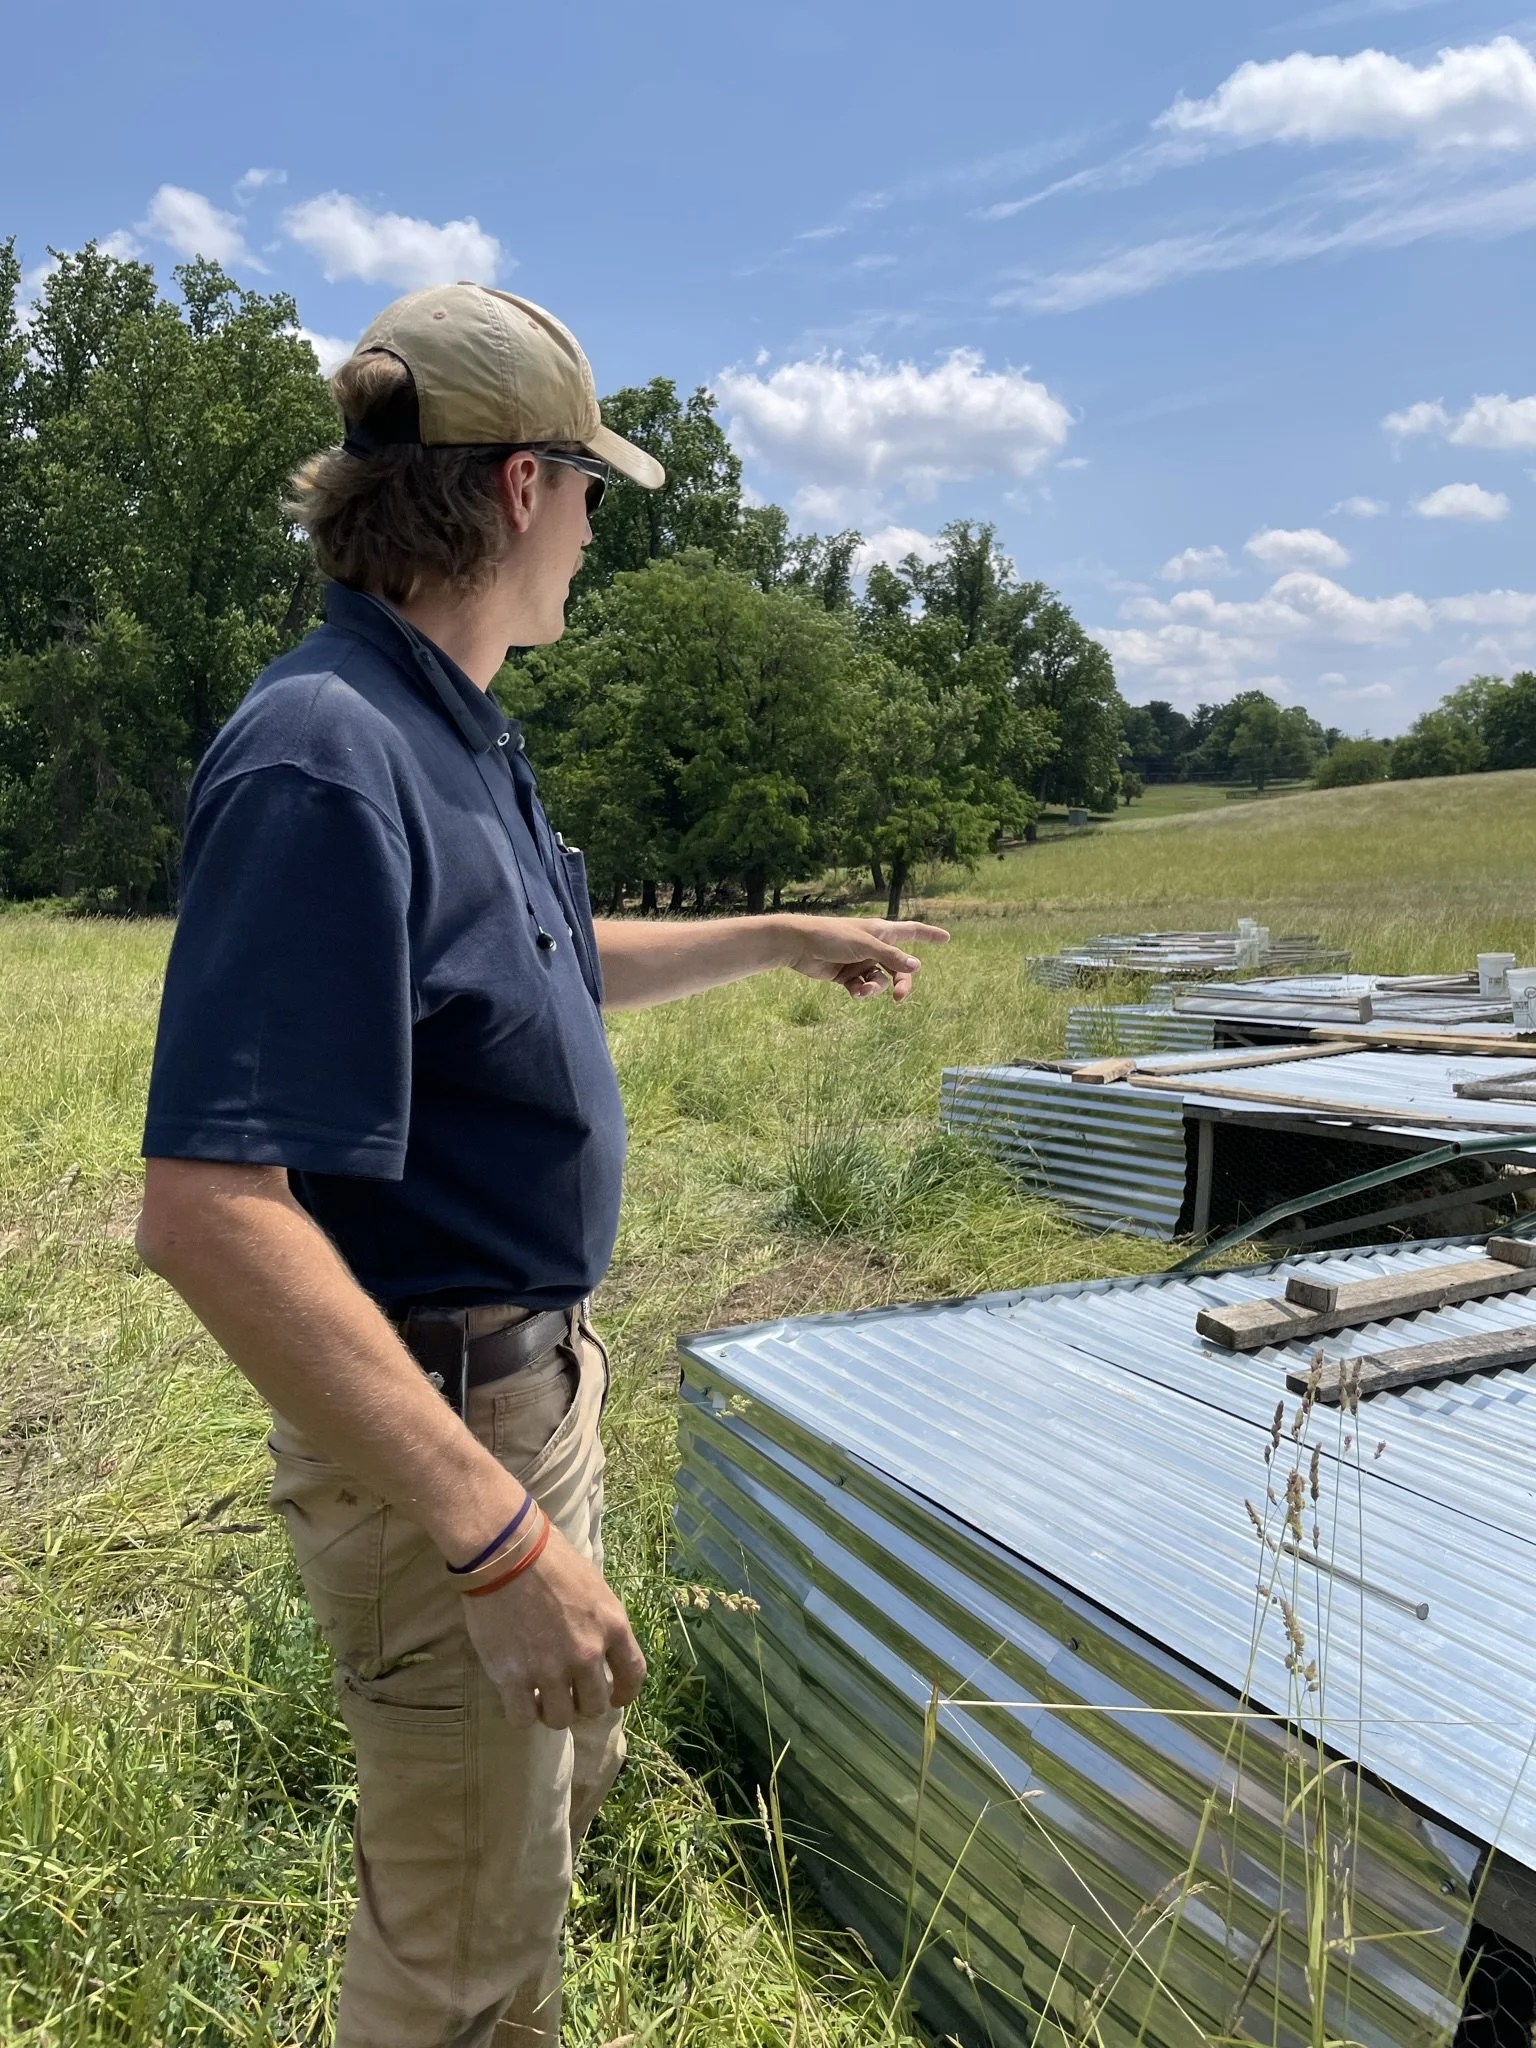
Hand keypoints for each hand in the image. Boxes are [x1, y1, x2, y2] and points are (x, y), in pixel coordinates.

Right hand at [461, 1521, 646, 1729]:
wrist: (505, 1552)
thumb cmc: (549, 1556)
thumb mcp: (593, 1584)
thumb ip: (600, 1621)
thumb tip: (598, 1642)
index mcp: (613, 1626)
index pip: (633, 1675)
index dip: (624, 1693)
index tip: (614, 1697)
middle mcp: (587, 1654)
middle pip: (595, 1706)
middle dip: (582, 1703)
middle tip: (567, 1693)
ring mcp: (550, 1670)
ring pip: (560, 1719)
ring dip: (552, 1711)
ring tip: (540, 1696)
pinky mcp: (513, 1678)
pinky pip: (523, 1719)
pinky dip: (521, 1713)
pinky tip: (517, 1698)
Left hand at [781, 917, 949, 1000]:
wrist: (799, 945)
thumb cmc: (832, 936)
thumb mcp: (865, 946)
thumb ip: (890, 956)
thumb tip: (916, 966)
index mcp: (881, 931)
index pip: (912, 931)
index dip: (929, 935)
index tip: (946, 938)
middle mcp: (874, 946)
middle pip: (899, 967)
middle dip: (901, 982)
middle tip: (900, 997)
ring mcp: (861, 961)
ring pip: (880, 980)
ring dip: (874, 988)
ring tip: (862, 990)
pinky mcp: (847, 975)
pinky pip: (863, 987)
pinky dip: (860, 991)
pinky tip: (853, 991)